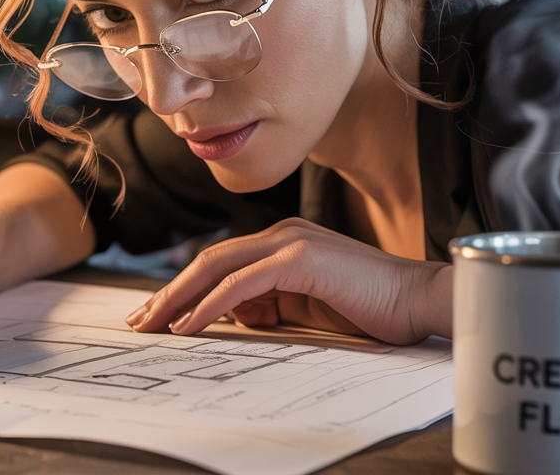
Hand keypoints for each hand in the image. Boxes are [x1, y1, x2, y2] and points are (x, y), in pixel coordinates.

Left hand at [125, 217, 451, 343]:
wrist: (420, 301)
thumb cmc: (371, 309)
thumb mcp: (307, 308)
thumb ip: (271, 304)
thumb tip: (232, 315)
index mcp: (283, 242)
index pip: (219, 263)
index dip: (182, 288)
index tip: (156, 315)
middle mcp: (281, 233)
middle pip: (208, 261)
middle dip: (169, 292)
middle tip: (139, 321)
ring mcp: (290, 241)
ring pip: (217, 267)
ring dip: (179, 298)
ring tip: (153, 325)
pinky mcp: (301, 258)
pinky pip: (242, 284)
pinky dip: (210, 305)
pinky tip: (189, 325)